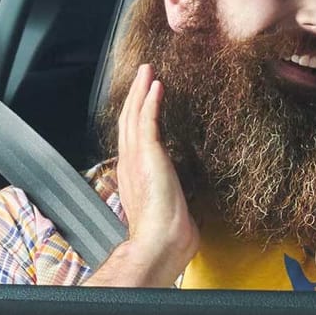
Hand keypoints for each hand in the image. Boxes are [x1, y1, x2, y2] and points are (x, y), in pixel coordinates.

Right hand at [84, 64, 197, 287]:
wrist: (160, 242)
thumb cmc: (167, 234)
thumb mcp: (170, 207)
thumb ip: (172, 196)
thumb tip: (186, 200)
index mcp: (134, 176)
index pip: (133, 138)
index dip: (136, 116)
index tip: (144, 99)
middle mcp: (130, 164)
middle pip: (129, 120)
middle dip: (136, 95)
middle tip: (143, 74)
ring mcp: (136, 159)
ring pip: (134, 115)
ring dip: (141, 91)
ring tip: (147, 72)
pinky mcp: (146, 155)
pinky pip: (146, 121)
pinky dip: (150, 101)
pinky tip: (156, 86)